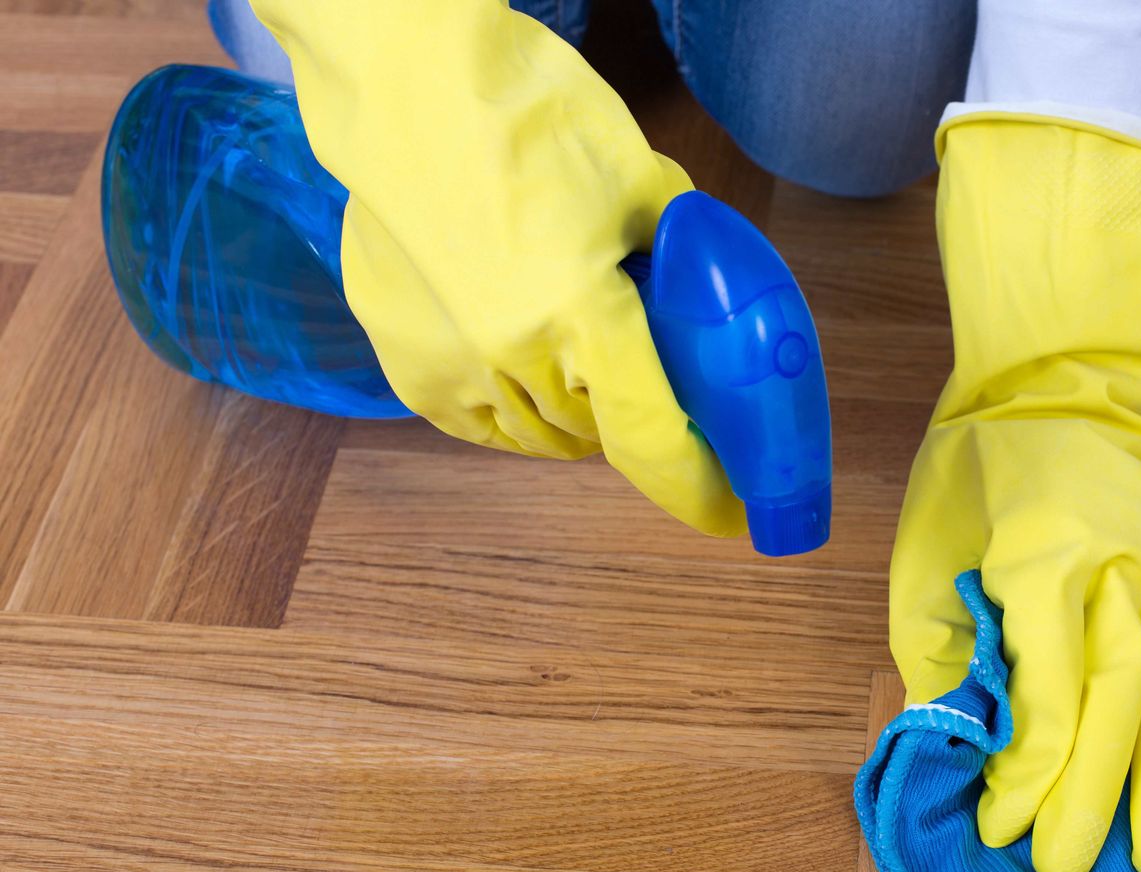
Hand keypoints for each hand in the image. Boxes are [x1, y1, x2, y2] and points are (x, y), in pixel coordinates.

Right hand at [251, 0, 742, 535]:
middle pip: (597, 435)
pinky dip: (513, 415)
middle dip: (635, 423)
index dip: (697, 487)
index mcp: (582, 315)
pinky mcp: (401, 354)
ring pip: (535, 436)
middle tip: (654, 387)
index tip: (728, 511)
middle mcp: (512, 355)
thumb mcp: (638, 179)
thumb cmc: (520, 110)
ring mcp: (448, 361)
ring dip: (577, 420)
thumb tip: (700, 287)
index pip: (651, 440)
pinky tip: (530, 378)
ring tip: (591, 371)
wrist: (402, 80)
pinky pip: (473, 422)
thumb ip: (677, 251)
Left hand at [889, 113, 1140, 871]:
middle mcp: (1123, 576)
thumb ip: (946, 657)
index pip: (1046, 689)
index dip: (1030, 771)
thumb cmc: (974, 486)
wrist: (1055, 396)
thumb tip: (965, 753)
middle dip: (1096, 794)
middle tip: (1068, 869)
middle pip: (1123, 702)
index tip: (1006, 832)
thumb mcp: (927, 562)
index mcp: (1041, 563)